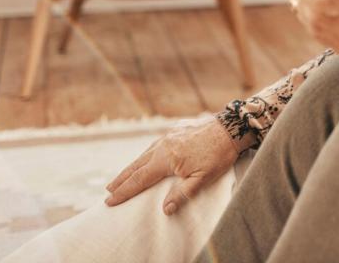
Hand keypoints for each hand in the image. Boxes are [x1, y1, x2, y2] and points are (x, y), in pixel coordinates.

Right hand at [104, 118, 239, 214]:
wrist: (230, 128)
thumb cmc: (218, 155)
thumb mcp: (202, 179)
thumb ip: (182, 194)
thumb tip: (165, 209)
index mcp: (166, 159)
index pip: (139, 179)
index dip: (124, 192)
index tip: (109, 201)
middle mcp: (162, 146)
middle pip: (136, 166)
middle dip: (121, 179)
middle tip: (108, 191)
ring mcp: (168, 136)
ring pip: (144, 154)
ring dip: (131, 167)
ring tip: (121, 177)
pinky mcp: (175, 130)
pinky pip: (154, 145)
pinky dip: (145, 156)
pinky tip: (144, 159)